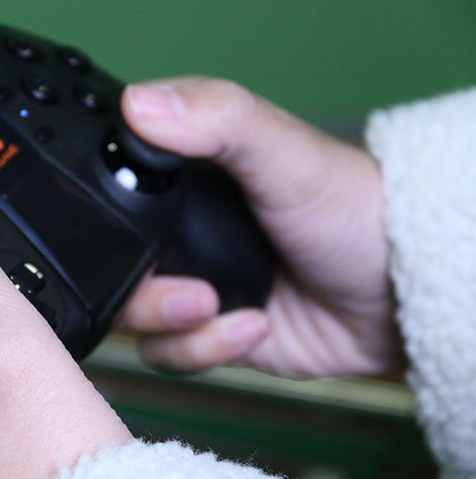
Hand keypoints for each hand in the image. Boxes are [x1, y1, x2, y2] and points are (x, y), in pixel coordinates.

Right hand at [117, 77, 402, 376]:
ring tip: (220, 309)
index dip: (105, 222)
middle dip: (143, 295)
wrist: (394, 293)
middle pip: (108, 269)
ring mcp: (188, 284)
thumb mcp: (283, 151)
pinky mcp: (204, 331)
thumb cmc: (350, 209)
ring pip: (131, 320)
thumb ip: (218, 119)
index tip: (135, 238)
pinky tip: (254, 326)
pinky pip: (170, 354)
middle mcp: (177, 234)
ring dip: (173, 325)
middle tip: (195, 294)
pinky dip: (205, 348)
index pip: (107, 197)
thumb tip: (140, 104)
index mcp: (181, 181)